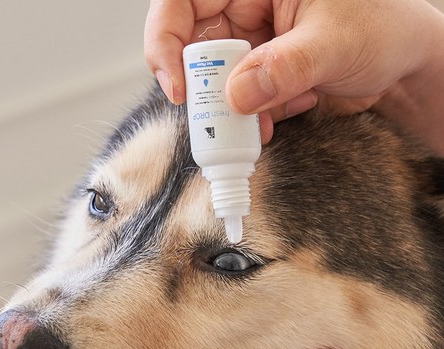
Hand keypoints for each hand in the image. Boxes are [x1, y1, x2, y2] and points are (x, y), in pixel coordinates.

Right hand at [144, 0, 443, 153]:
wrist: (401, 65)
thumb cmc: (383, 30)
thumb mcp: (334, 43)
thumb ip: (285, 67)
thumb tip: (236, 96)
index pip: (183, 0)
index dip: (167, 39)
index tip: (178, 86)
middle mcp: (246, 8)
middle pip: (193, 46)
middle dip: (206, 87)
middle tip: (223, 117)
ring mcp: (251, 43)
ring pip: (214, 80)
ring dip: (234, 109)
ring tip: (270, 116)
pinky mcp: (260, 72)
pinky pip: (238, 99)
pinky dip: (255, 116)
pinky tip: (288, 110)